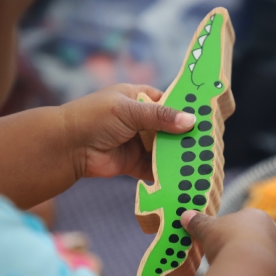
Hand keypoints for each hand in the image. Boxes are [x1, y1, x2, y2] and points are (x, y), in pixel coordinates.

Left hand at [61, 84, 195, 180]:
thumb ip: (160, 116)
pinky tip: (182, 176)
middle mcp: (141, 121)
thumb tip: (191, 121)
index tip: (206, 119)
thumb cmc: (95, 118)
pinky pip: (154, 168)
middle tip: (207, 144)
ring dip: (177, 156)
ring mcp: (139, 143)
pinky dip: (165, 172)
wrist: (68, 147)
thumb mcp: (129, 110)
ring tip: (199, 161)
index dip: (186, 111)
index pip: (169, 103)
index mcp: (139, 99)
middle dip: (185, 137)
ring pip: (164, 149)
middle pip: (170, 129)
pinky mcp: (135, 163)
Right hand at [181, 208, 275, 273]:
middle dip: (238, 247)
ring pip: (259, 259)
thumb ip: (198, 223)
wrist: (250, 272)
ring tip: (228, 271)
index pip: (243, 220)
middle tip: (221, 255)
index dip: (228, 229)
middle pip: (253, 239)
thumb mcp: (208, 230)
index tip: (216, 237)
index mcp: (258, 217)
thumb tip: (185, 215)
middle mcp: (274, 235)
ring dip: (245, 264)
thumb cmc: (228, 242)